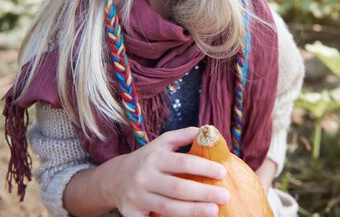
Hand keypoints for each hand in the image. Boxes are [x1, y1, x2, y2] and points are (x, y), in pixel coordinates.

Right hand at [102, 126, 228, 216]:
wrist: (114, 179)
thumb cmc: (148, 159)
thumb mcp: (162, 142)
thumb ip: (184, 135)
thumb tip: (208, 131)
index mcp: (155, 158)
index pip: (183, 162)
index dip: (204, 167)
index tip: (222, 172)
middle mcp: (144, 178)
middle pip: (177, 188)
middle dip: (203, 193)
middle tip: (225, 196)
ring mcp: (137, 198)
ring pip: (168, 208)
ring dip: (193, 211)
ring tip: (214, 211)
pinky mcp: (132, 214)